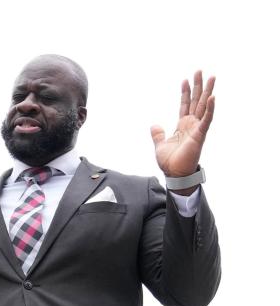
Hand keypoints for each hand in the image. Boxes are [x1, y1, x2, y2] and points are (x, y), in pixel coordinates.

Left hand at [150, 71, 214, 187]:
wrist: (175, 174)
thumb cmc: (170, 162)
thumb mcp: (160, 145)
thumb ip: (158, 134)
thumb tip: (154, 125)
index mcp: (182, 125)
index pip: (185, 104)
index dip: (185, 92)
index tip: (185, 80)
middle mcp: (191, 124)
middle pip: (196, 100)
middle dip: (197, 86)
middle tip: (199, 71)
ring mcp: (197, 128)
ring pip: (204, 105)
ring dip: (207, 91)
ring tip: (211, 76)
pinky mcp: (200, 134)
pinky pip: (207, 119)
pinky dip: (210, 108)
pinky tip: (212, 97)